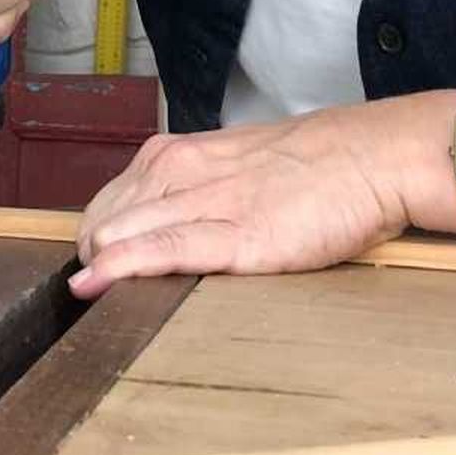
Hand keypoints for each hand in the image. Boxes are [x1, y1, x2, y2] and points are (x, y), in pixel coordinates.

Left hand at [70, 101, 415, 298]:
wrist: (368, 157)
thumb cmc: (308, 166)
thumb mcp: (232, 165)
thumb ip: (191, 190)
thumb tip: (155, 227)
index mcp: (175, 154)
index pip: (105, 202)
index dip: (94, 242)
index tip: (91, 270)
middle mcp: (178, 171)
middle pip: (101, 221)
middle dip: (89, 261)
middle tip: (94, 295)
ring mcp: (205, 202)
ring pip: (121, 234)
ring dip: (96, 269)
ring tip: (87, 301)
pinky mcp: (236, 236)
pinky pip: (162, 250)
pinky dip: (121, 269)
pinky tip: (96, 285)